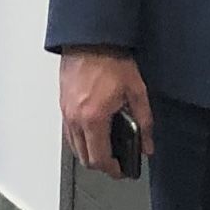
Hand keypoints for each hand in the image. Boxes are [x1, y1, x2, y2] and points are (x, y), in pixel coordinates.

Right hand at [60, 50, 152, 177]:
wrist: (90, 39)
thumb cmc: (109, 59)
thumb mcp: (136, 91)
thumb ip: (144, 122)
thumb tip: (147, 143)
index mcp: (93, 118)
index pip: (99, 159)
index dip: (112, 170)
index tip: (121, 170)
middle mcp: (75, 119)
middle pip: (84, 158)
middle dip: (100, 164)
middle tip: (115, 162)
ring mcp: (66, 112)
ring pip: (74, 146)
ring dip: (89, 152)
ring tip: (105, 148)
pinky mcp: (62, 104)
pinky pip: (68, 132)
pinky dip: (80, 139)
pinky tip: (93, 131)